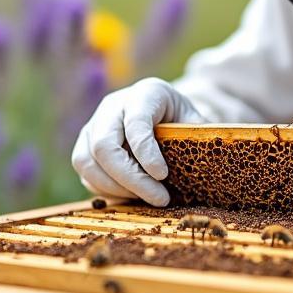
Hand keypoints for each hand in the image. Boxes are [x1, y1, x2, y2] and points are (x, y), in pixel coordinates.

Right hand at [71, 77, 206, 205]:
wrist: (159, 110)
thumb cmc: (178, 116)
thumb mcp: (193, 119)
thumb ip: (197, 136)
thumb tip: (208, 163)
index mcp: (143, 94)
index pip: (135, 123)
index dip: (146, 152)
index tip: (163, 175)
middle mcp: (112, 107)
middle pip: (103, 145)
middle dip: (130, 178)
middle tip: (159, 197)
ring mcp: (93, 125)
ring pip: (87, 161)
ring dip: (116, 188)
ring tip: (147, 197)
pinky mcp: (85, 146)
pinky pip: (85, 173)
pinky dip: (107, 190)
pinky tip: (132, 195)